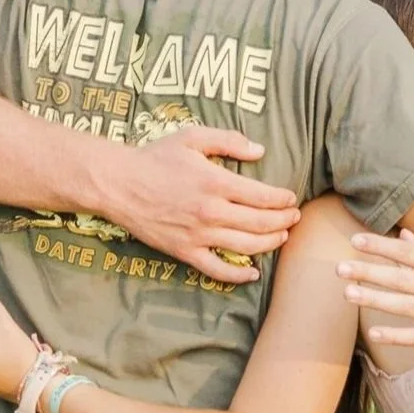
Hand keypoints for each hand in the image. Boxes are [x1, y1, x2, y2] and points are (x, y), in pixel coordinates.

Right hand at [97, 127, 301, 284]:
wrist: (119, 184)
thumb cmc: (155, 158)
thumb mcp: (192, 137)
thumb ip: (228, 141)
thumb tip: (260, 150)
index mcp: (216, 182)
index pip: (263, 196)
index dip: (283, 199)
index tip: (291, 198)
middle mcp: (211, 212)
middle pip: (261, 222)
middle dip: (284, 221)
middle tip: (294, 217)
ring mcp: (199, 235)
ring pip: (246, 246)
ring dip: (271, 243)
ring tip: (282, 237)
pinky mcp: (185, 252)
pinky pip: (217, 269)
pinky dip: (238, 275)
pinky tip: (252, 273)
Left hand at [337, 230, 413, 350]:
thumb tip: (401, 237)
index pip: (410, 253)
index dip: (382, 247)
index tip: (355, 241)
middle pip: (403, 278)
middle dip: (369, 272)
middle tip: (340, 268)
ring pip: (406, 305)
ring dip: (375, 299)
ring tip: (348, 293)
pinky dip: (397, 335)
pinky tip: (374, 332)